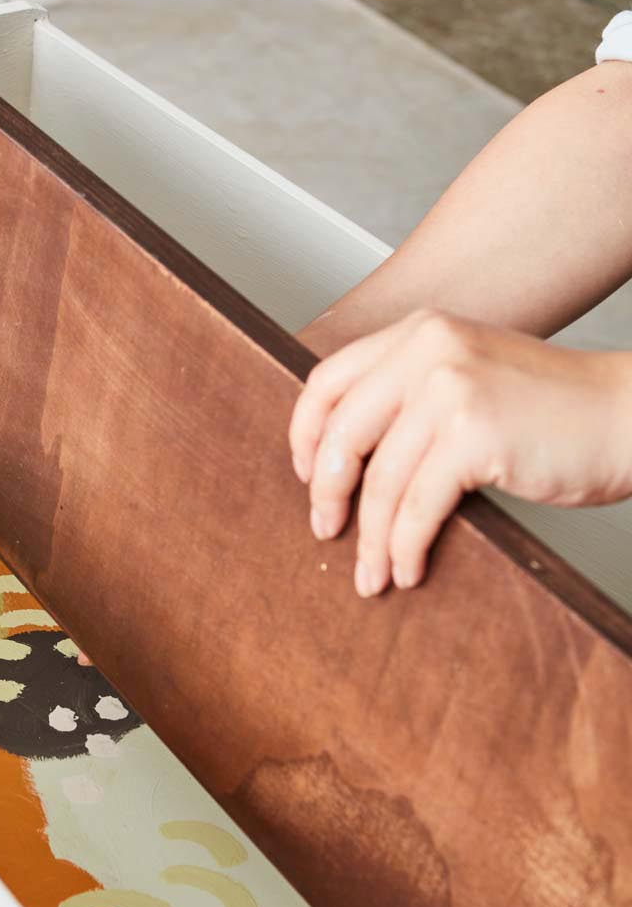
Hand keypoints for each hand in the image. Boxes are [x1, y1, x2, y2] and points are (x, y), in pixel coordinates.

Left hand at [288, 310, 631, 596]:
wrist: (629, 417)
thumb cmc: (555, 411)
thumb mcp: (471, 377)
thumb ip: (413, 396)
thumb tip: (344, 458)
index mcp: (420, 332)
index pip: (328, 380)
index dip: (306, 434)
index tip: (307, 473)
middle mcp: (429, 351)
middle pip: (342, 433)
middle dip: (327, 492)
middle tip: (326, 529)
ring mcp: (452, 390)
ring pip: (380, 480)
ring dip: (371, 538)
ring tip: (372, 574)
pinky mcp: (474, 435)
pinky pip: (417, 506)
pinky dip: (405, 547)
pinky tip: (408, 569)